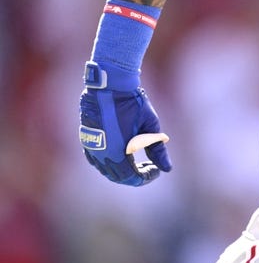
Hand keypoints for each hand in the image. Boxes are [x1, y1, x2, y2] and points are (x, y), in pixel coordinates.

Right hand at [79, 61, 171, 185]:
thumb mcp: (150, 126)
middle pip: (118, 177)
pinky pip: (96, 160)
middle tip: (150, 168)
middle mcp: (101, 153)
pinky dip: (110, 163)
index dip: (145, 177)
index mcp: (117, 152)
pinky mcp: (86, 138)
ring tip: (138, 163)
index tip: (156, 170)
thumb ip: (158, 150)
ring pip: (106, 170)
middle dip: (136, 176)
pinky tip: (122, 156)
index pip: (131, 177)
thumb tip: (167, 169)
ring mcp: (91, 146)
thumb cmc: (133, 103)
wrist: (110, 85)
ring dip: (122, 171)